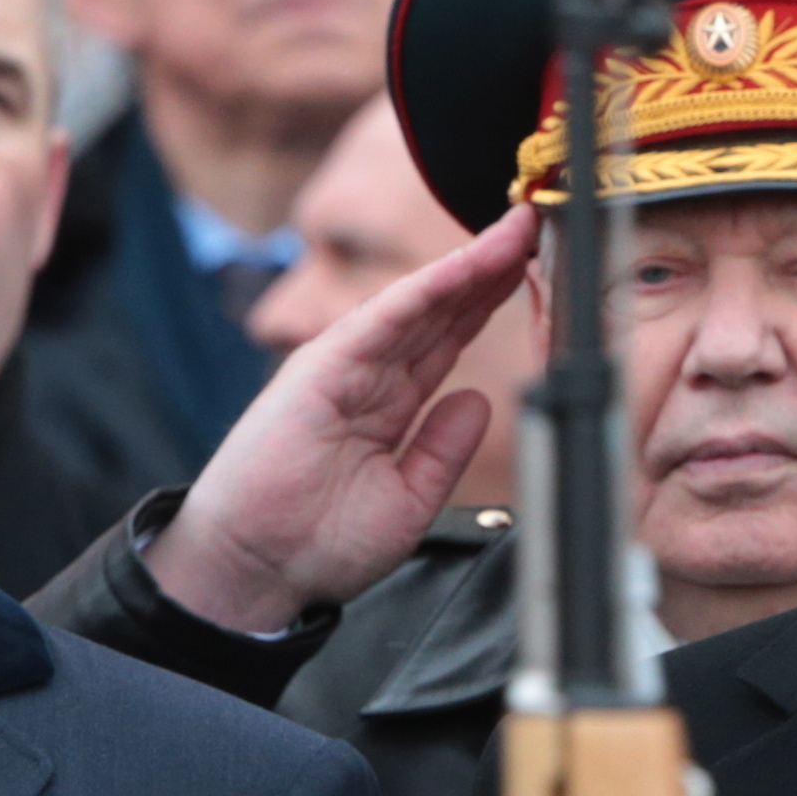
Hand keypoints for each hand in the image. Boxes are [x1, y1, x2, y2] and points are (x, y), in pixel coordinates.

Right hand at [148, 199, 540, 632]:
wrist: (258, 570)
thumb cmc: (320, 542)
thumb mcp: (409, 497)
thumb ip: (443, 448)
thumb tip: (479, 400)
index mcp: (390, 404)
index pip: (449, 339)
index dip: (491, 302)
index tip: (538, 270)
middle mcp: (370, 375)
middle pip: (441, 311)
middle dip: (491, 269)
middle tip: (535, 225)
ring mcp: (345, 367)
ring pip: (419, 305)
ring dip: (469, 266)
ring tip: (515, 231)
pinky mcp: (322, 369)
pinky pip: (382, 322)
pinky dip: (424, 291)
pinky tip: (464, 266)